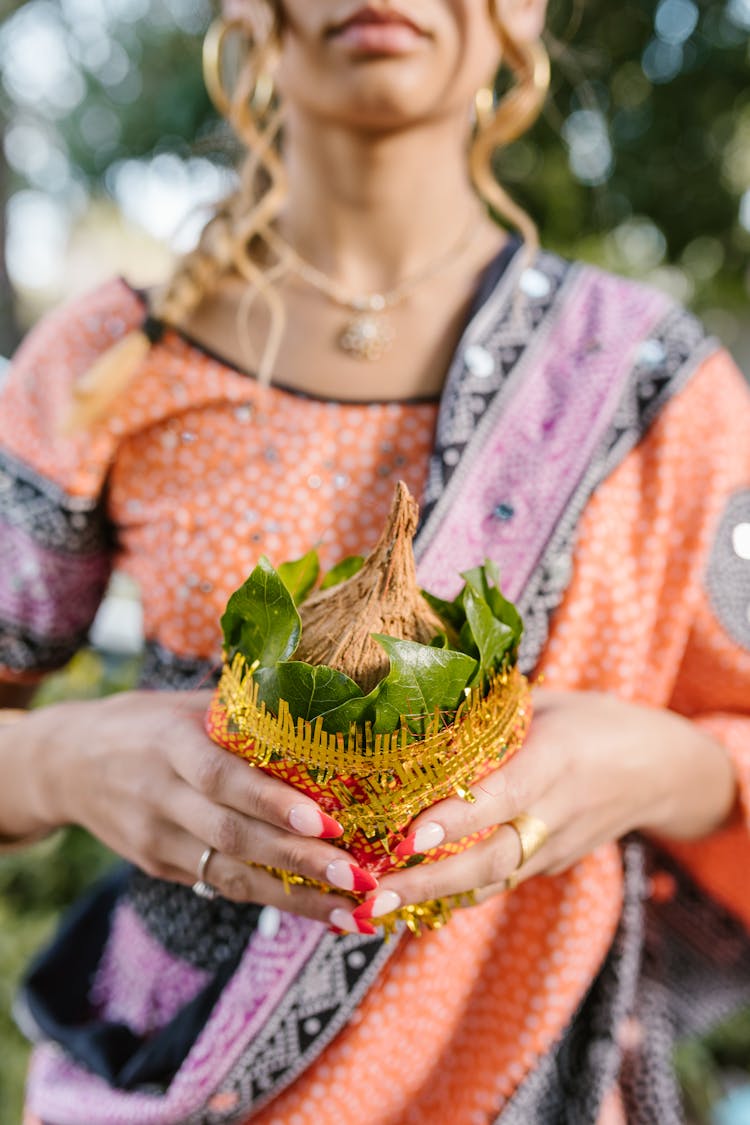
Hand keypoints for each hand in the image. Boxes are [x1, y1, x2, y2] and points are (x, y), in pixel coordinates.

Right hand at [29, 690, 376, 921]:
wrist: (63, 765)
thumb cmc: (142, 723)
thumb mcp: (181, 705)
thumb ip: (239, 713)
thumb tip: (319, 707)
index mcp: (168, 744)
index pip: (222, 777)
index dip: (272, 802)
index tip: (326, 821)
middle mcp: (160, 795)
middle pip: (233, 836)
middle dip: (299, 860)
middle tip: (357, 877)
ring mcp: (156, 839)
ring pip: (230, 875)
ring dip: (295, 898)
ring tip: (352, 912)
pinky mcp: (160, 867)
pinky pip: (220, 885)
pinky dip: (270, 900)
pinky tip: (316, 909)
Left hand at [338, 689, 736, 930]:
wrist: (662, 770)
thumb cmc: (594, 721)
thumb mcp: (548, 702)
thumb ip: (492, 712)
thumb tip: (419, 703)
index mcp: (557, 758)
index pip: (503, 795)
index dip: (457, 820)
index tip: (410, 837)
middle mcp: (557, 811)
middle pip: (494, 857)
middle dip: (432, 880)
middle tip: (376, 891)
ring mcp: (556, 847)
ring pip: (492, 881)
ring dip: (434, 897)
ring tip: (374, 905)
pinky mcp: (550, 866)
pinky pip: (499, 883)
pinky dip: (455, 895)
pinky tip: (408, 900)